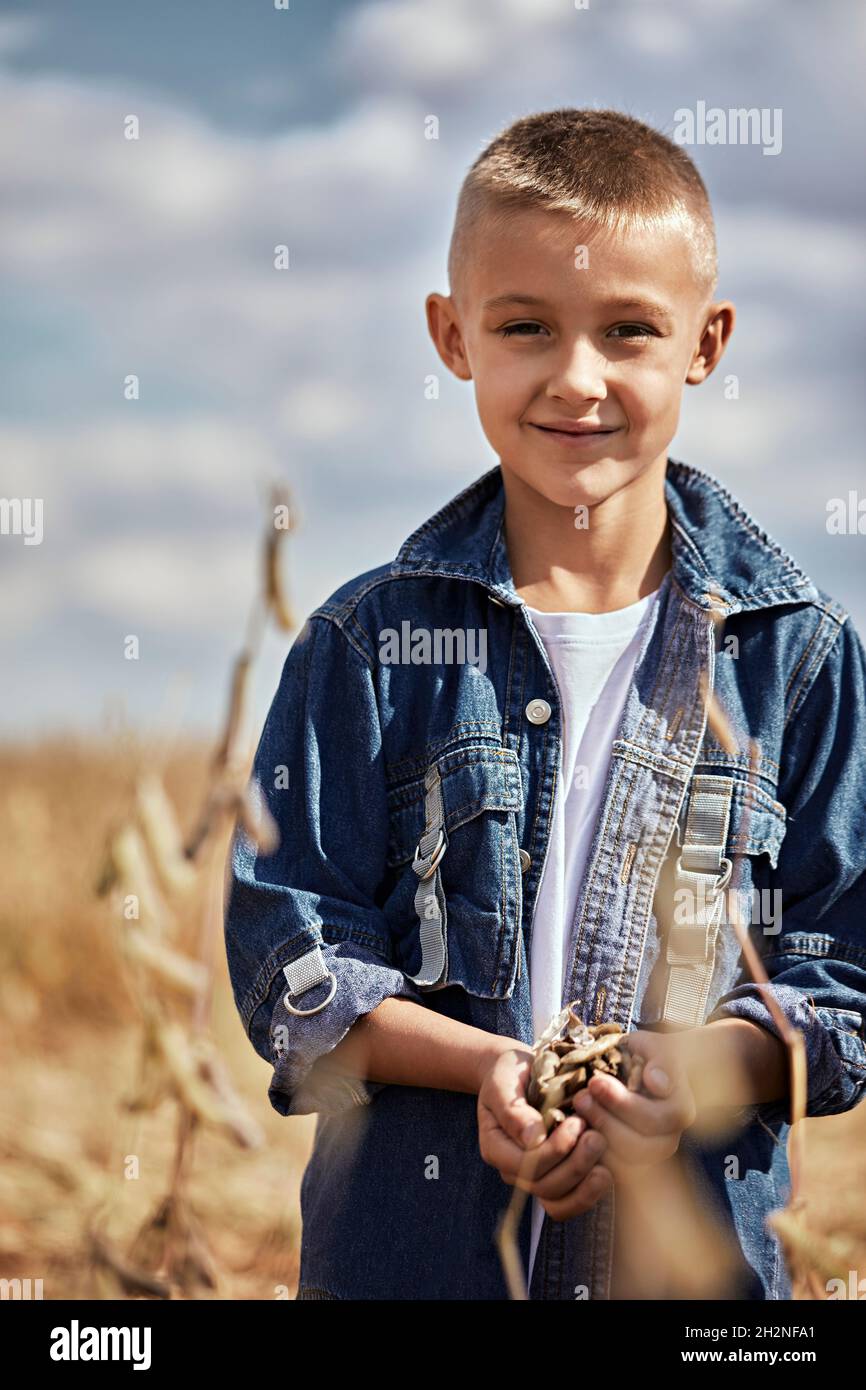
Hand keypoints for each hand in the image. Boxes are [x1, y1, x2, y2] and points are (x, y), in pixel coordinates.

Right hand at [477, 1045, 612, 1219]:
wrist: (521, 1073)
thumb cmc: (510, 1074)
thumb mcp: (503, 1083)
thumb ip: (512, 1110)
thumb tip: (534, 1139)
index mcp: (495, 1147)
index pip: (524, 1165)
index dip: (554, 1150)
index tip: (577, 1122)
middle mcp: (513, 1170)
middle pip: (544, 1186)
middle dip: (574, 1165)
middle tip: (596, 1137)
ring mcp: (535, 1177)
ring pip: (558, 1201)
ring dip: (585, 1183)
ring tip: (603, 1152)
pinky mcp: (557, 1179)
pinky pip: (570, 1202)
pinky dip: (590, 1192)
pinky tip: (606, 1171)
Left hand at [570, 1029, 696, 1179]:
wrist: (644, 1071)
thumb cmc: (647, 1056)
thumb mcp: (654, 1046)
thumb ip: (660, 1060)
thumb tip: (656, 1082)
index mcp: (680, 1112)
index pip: (653, 1118)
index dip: (621, 1103)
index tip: (595, 1081)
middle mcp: (669, 1140)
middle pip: (637, 1145)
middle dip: (604, 1120)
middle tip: (580, 1097)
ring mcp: (649, 1156)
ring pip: (623, 1162)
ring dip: (595, 1136)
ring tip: (576, 1110)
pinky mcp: (629, 1164)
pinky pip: (610, 1169)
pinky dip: (591, 1153)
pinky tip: (576, 1128)